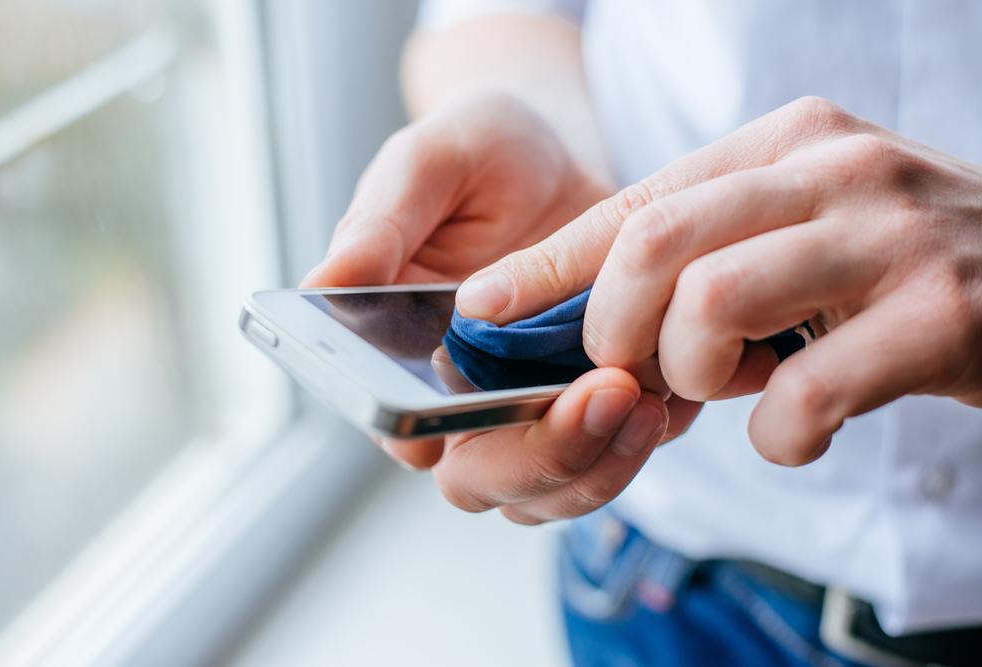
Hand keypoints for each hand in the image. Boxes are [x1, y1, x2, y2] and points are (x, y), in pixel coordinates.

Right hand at [304, 93, 666, 487]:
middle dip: (544, 456)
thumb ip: (379, 223)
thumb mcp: (426, 164)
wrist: (555, 150)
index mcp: (399, 353)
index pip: (404, 430)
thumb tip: (323, 285)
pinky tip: (666, 393)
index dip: (445, 437)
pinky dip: (641, 441)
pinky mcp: (593, 399)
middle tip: (604, 394)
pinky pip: (615, 454)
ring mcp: (530, 404)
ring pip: (553, 487)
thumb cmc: (477, 152)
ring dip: (601, 461)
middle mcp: (461, 395)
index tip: (492, 404)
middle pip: (486, 478)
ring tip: (645, 397)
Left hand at [455, 96, 981, 465]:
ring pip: (711, 304)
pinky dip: (778, 433)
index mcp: (785, 144)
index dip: (549, 264)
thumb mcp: (794, 230)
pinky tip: (798, 427)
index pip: (635, 201)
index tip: (484, 308)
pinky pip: (804, 392)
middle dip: (615, 331)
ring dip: (695, 376)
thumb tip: (586, 316)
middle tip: (635, 373)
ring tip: (736, 388)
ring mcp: (889, 236)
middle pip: (654, 244)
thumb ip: (705, 252)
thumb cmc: (896, 267)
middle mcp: (833, 170)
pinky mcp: (941, 316)